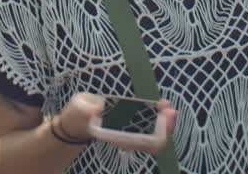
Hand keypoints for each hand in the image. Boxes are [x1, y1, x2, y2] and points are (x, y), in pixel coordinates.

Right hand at [57, 94, 178, 154]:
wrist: (76, 120)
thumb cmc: (78, 114)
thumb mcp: (78, 108)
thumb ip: (85, 109)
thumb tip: (97, 110)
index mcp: (112, 135)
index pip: (138, 142)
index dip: (152, 134)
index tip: (161, 119)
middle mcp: (123, 138)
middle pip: (152, 142)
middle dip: (165, 128)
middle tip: (171, 110)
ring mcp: (129, 133)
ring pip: (154, 136)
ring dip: (165, 123)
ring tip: (169, 106)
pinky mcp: (131, 125)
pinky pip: (149, 126)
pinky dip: (158, 117)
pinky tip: (162, 105)